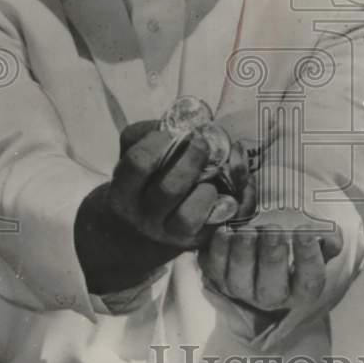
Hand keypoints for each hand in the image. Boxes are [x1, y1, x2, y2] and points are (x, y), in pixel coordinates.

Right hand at [75, 120, 244, 294]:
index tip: (172, 133)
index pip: (138, 164)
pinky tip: (239, 184)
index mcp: (124, 193)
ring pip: (191, 216)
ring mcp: (172, 234)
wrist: (133, 236)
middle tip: (202, 144)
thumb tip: (182, 121)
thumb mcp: (129, 157)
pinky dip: (239, 200)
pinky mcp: (199, 240)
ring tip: (212, 177)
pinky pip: (224, 221)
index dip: (159, 142)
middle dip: (192, 160)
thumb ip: (145, 135)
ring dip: (207, 190)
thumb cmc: (139, 185)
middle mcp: (146, 217)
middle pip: (169, 189)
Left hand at [198, 212, 342, 313]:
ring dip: (244, 253)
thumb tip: (331, 236)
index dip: (308, 259)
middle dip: (272, 257)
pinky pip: (216, 268)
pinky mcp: (219, 278)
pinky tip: (226, 231)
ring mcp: (242, 290)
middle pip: (272, 288)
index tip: (305, 233)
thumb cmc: (293, 247)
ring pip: (240, 281)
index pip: (308, 283)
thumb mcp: (316, 246)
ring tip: (249, 230)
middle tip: (274, 230)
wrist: (263, 253)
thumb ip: (328, 240)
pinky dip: (219, 249)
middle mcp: (270, 298)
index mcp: (300, 291)